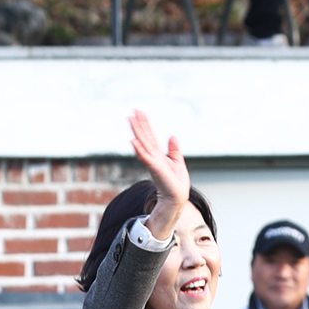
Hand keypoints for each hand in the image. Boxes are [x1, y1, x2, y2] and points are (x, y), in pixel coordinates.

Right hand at [128, 109, 189, 239]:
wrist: (177, 197)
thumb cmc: (177, 183)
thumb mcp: (177, 162)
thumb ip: (174, 149)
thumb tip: (173, 136)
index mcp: (158, 154)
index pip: (150, 135)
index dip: (145, 123)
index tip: (140, 112)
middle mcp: (153, 156)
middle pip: (144, 136)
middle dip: (138, 123)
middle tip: (132, 110)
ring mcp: (152, 162)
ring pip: (142, 143)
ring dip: (136, 131)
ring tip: (130, 119)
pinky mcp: (155, 169)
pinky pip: (145, 157)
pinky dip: (139, 149)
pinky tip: (133, 141)